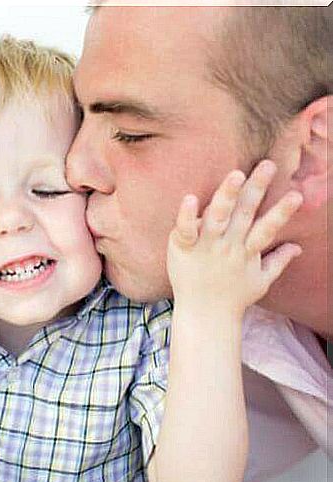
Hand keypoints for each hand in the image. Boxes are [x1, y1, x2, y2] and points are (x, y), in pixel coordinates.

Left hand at [167, 160, 302, 316]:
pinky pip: (186, 230)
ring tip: (236, 175)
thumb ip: (278, 261)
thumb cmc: (232, 297)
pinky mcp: (183, 248)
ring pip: (218, 216)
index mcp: (246, 250)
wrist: (204, 315)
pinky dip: (187, 215)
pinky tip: (189, 198)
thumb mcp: (260, 280)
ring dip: (227, 195)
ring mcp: (205, 246)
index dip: (282, 212)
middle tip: (267, 165)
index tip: (297, 194)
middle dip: (257, 188)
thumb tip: (298, 248)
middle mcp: (228, 245)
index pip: (268, 228)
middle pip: (245, 213)